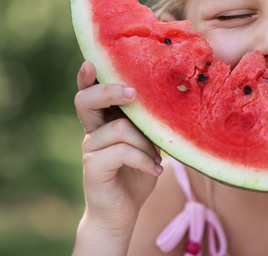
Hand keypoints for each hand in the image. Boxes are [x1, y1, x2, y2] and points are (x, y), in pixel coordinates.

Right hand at [74, 60, 161, 236]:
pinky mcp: (93, 167)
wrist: (122, 213)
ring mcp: (90, 149)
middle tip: (132, 93)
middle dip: (110, 90)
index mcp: (105, 121)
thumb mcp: (148, 145)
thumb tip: (173, 101)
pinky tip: (154, 170)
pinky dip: (143, 160)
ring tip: (156, 158)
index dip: (88, 77)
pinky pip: (122, 152)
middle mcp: (93, 131)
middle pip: (87, 100)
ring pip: (118, 128)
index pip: (91, 93)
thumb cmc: (137, 173)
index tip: (92, 61)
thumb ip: (149, 125)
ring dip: (144, 142)